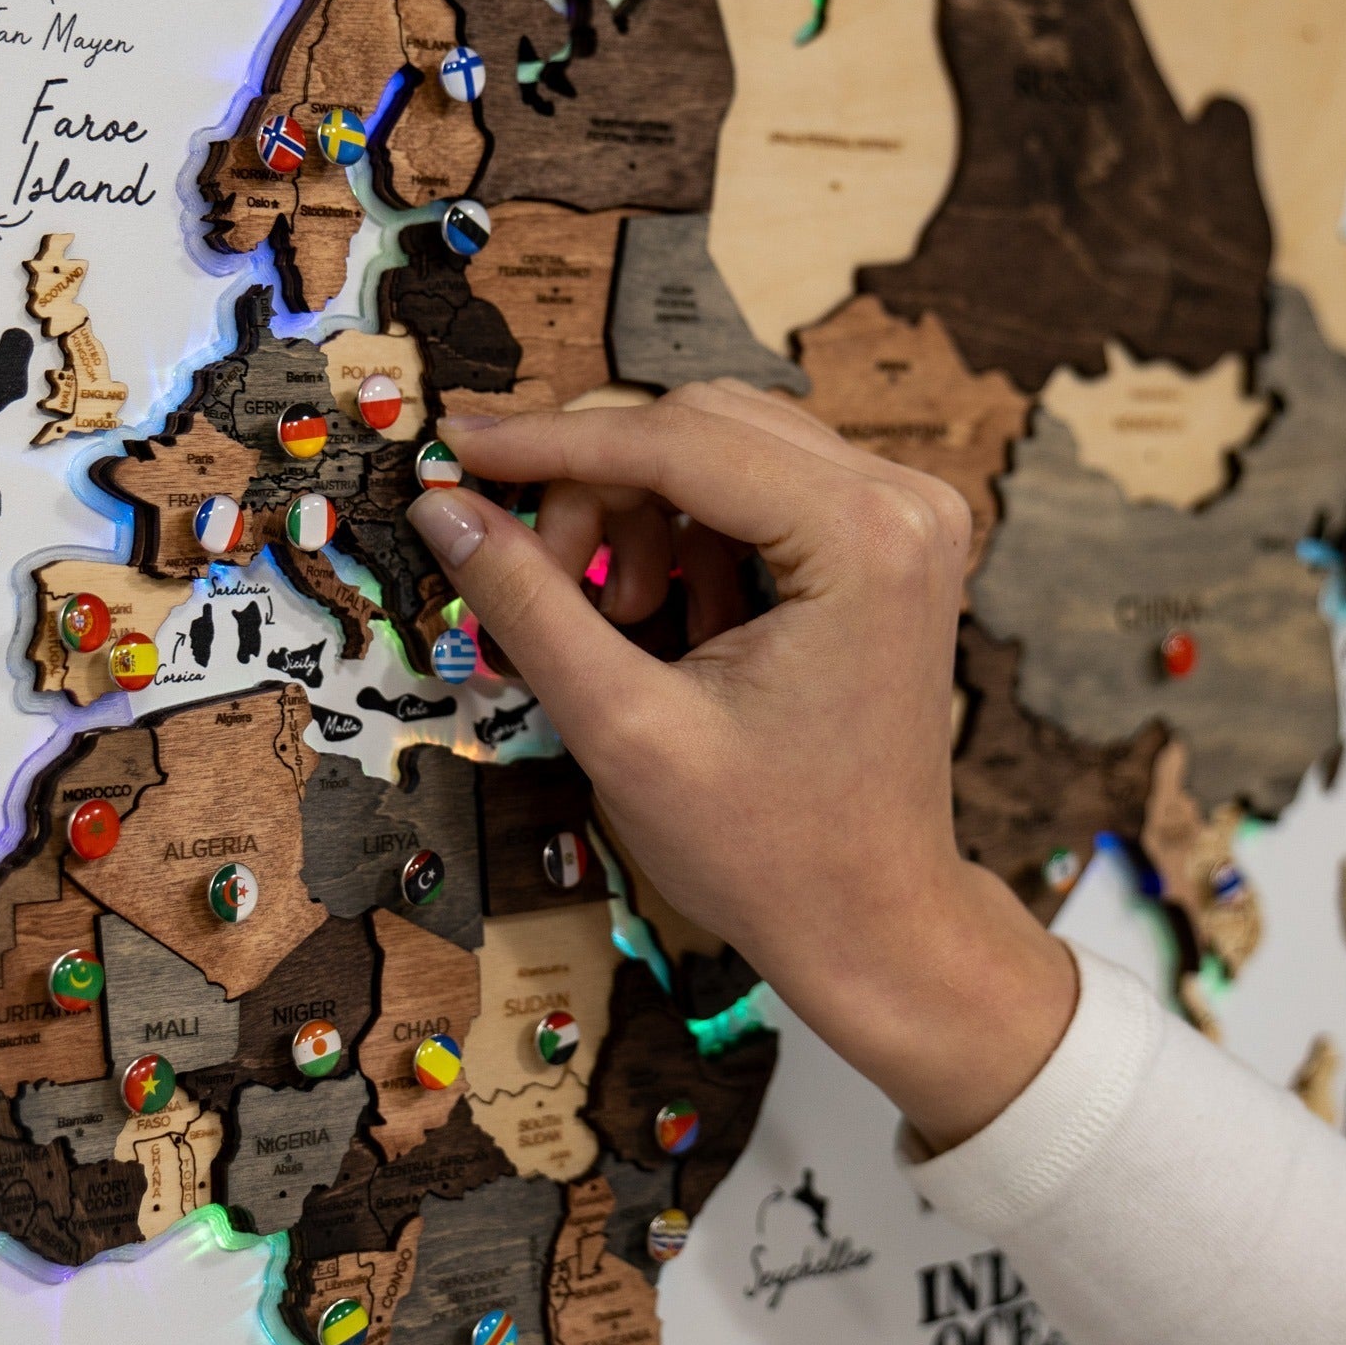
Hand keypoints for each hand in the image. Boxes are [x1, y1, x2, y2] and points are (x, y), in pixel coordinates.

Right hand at [406, 380, 1075, 1150]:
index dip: (550, 442)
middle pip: (699, 422)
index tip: (455, 443)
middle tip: (537, 573)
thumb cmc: (768, 851)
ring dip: (638, 510)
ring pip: (721, 443)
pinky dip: (687, 532)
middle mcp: (902, 498)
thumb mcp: (624, 728)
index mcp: (863, 535)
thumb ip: (528, 601)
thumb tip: (441, 505)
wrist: (874, 922)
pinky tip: (670, 619)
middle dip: (595, 488)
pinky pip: (756, 483)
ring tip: (619, 620)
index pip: (676, 439)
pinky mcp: (887, 536)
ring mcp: (904, 512)